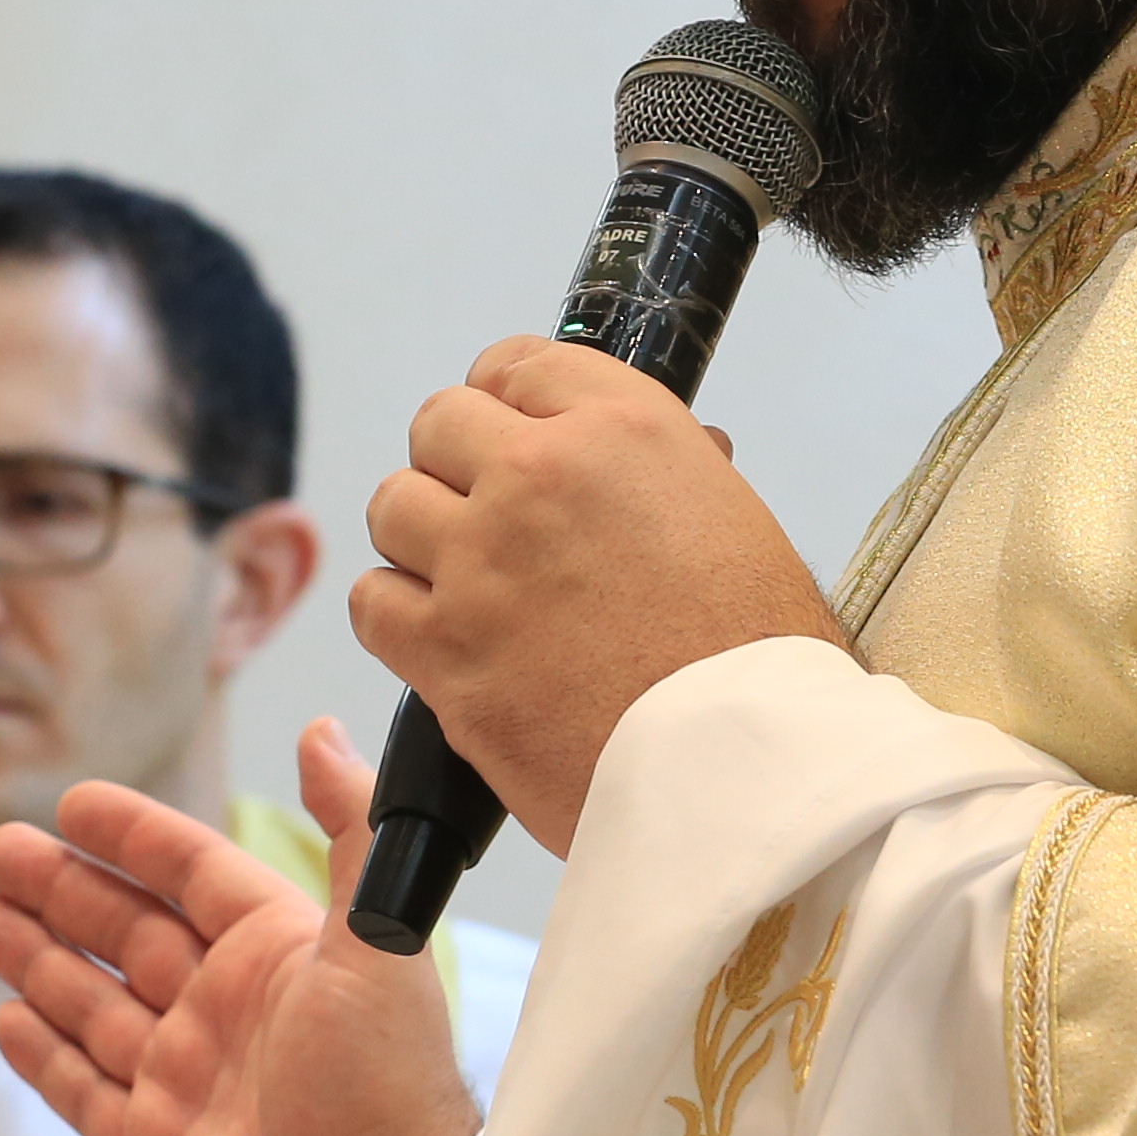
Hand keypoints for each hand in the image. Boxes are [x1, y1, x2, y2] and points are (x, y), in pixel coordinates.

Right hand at [0, 716, 478, 1135]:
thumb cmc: (385, 1095)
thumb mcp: (375, 944)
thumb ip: (352, 832)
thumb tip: (326, 733)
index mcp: (281, 957)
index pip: (193, 875)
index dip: (134, 839)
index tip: (73, 805)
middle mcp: (231, 1015)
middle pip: (129, 935)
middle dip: (63, 891)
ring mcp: (188, 1087)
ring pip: (97, 1007)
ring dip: (42, 960)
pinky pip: (85, 1091)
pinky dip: (45, 1053)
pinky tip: (8, 1016)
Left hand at [352, 338, 845, 852]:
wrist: (746, 771)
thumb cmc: (763, 660)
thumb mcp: (736, 523)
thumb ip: (663, 479)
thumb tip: (619, 475)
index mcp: (624, 428)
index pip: (521, 364)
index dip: (510, 401)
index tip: (511, 429)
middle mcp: (539, 475)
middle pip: (440, 423)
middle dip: (461, 464)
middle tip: (493, 515)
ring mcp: (481, 560)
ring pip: (393, 506)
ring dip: (424, 539)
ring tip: (470, 581)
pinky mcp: (444, 650)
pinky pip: (373, 601)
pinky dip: (398, 616)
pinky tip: (443, 636)